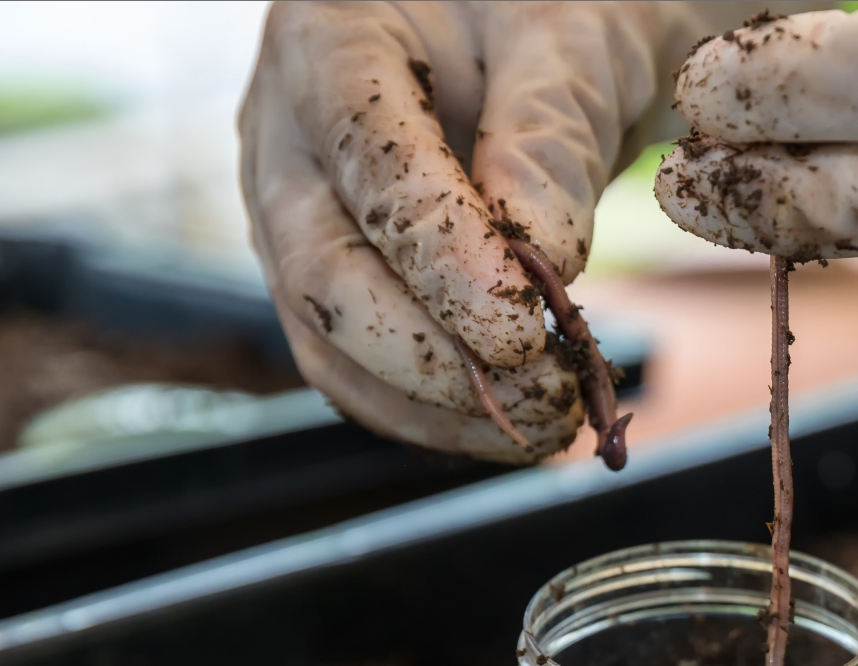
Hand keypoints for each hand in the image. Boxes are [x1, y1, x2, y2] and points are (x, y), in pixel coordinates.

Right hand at [240, 1, 781, 460]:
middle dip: (429, 353)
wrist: (546, 31)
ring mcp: (296, 214)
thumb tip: (541, 258)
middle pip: (321, 268)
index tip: (520, 322)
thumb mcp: (571, 37)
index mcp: (330, 40)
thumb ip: (550, 135)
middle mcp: (286, 133)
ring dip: (433, 405)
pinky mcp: (333, 276)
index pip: (365, 159)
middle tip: (539, 388)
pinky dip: (433, 417)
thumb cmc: (551, 11)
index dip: (439, 255)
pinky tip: (515, 431)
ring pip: (327, 339)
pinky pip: (358, 369)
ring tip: (543, 424)